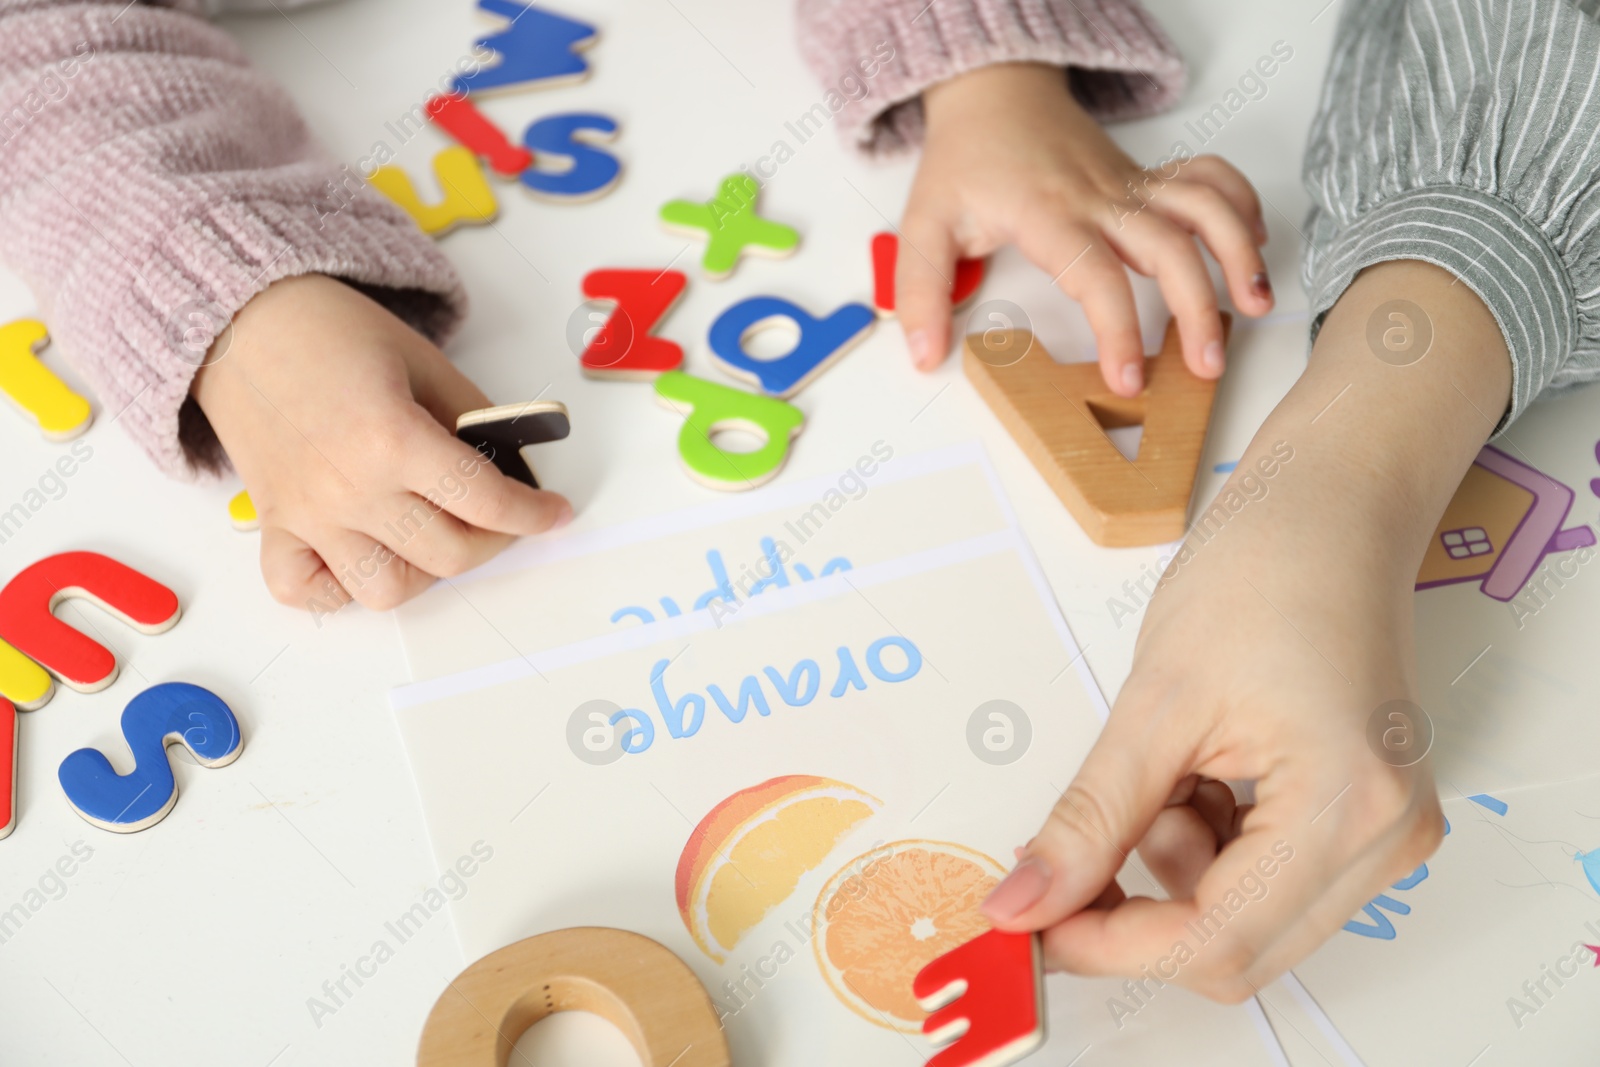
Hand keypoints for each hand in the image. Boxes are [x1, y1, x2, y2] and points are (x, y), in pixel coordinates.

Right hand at [192, 275, 571, 611]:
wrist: (243, 321)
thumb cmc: (332, 332)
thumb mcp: (425, 363)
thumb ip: (474, 419)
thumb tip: (514, 468)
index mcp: (393, 438)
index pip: (487, 502)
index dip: (533, 514)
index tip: (553, 513)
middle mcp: (350, 487)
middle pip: (448, 556)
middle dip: (494, 543)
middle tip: (501, 521)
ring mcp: (308, 514)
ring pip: (385, 591)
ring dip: (424, 573)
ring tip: (432, 535)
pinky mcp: (273, 524)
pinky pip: (305, 592)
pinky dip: (337, 589)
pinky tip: (362, 556)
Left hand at [901, 62, 1273, 394]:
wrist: (993, 93)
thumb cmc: (965, 161)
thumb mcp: (923, 226)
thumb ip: (922, 292)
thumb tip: (923, 355)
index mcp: (1048, 214)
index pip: (1096, 276)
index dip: (1119, 329)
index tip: (1129, 378)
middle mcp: (1101, 197)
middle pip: (1169, 246)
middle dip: (1197, 308)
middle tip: (1207, 366)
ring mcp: (1132, 183)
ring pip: (1205, 204)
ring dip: (1240, 251)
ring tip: (1257, 305)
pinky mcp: (1147, 175)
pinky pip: (1210, 177)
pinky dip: (1242, 205)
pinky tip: (1255, 246)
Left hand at [981, 261, 1512, 998]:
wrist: (1328, 509)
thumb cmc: (1263, 569)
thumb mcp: (1154, 702)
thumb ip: (1089, 820)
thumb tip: (1025, 904)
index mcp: (1347, 807)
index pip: (1213, 940)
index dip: (1108, 945)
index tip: (1032, 924)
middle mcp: (1386, 838)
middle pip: (1237, 949)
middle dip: (1138, 912)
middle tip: (1065, 858)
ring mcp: (1384, 833)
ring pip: (1246, 919)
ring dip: (1175, 866)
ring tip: (1168, 766)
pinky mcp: (1366, 819)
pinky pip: (1268, 879)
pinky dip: (1208, 845)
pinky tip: (1202, 770)